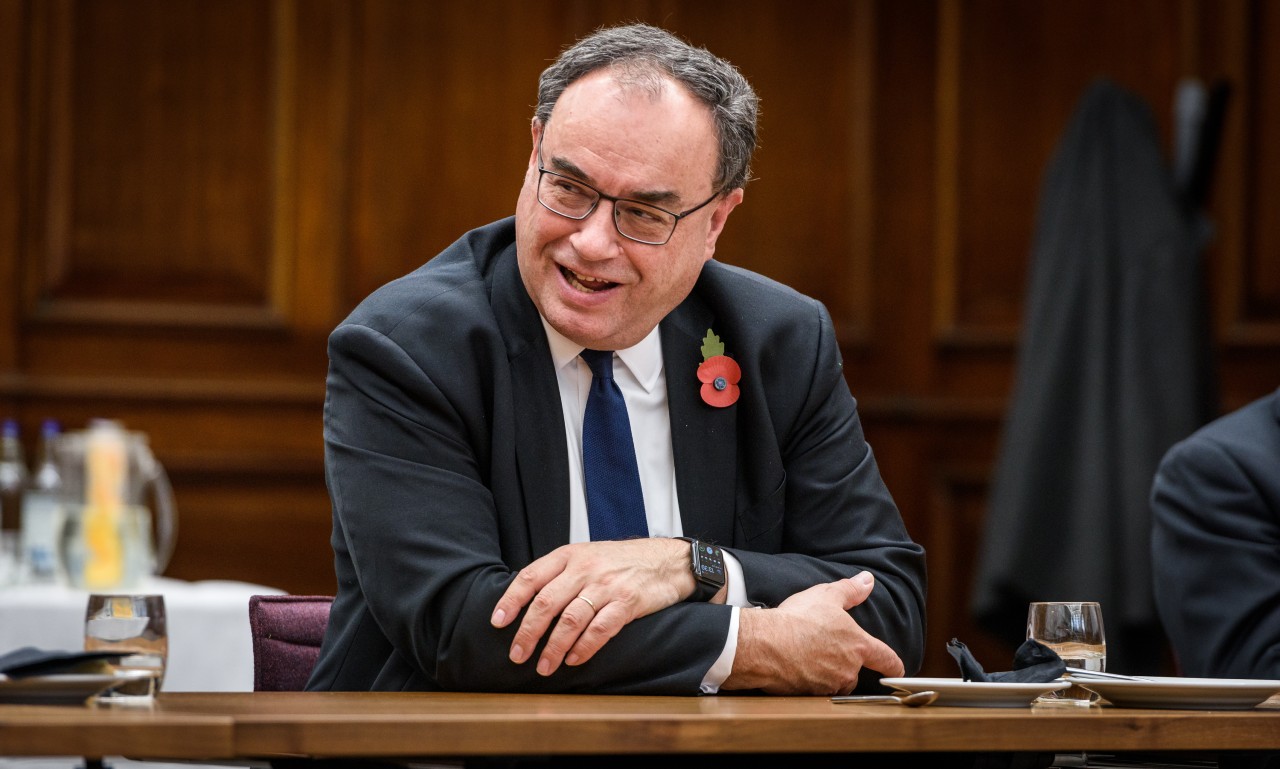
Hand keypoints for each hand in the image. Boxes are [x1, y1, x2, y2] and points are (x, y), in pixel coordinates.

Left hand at [490, 538, 688, 675]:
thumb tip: (527, 603)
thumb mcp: (587, 556)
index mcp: (570, 555)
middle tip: (517, 656)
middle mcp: (585, 568)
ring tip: (544, 667)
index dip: (511, 600)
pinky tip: (573, 659)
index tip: (497, 622)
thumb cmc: (622, 562)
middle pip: (546, 602)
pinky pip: (600, 629)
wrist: (668, 560)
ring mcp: (607, 586)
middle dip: (527, 633)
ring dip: (553, 648)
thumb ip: (560, 574)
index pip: (531, 576)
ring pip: (570, 620)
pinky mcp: (628, 602)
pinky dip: (584, 647)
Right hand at [724, 571, 904, 694]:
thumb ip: (850, 590)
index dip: (893, 665)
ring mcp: (829, 684)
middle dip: (844, 662)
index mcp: (858, 645)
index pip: (886, 658)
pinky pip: (814, 690)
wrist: (765, 644)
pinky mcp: (810, 695)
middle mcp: (848, 669)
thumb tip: (867, 580)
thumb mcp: (826, 596)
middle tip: (823, 646)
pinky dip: (808, 680)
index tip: (898, 670)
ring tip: (806, 655)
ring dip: (826, 673)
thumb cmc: (797, 619)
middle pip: (854, 671)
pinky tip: (794, 667)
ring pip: (835, 681)